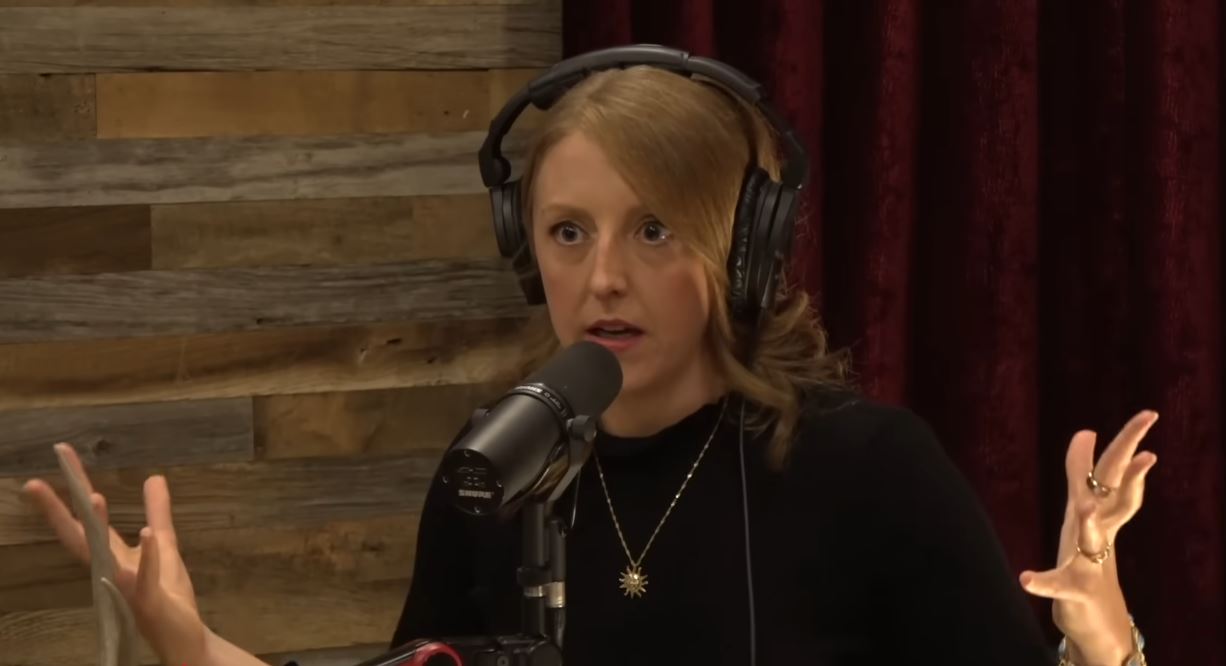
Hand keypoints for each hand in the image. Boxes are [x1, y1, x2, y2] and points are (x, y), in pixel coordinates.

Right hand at [21, 443, 207, 665]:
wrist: (183, 636)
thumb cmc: (167, 593)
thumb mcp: (166, 545)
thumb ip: (158, 512)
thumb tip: (154, 478)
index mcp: (113, 554)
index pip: (87, 520)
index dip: (74, 490)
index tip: (61, 455)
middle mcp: (111, 569)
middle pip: (81, 536)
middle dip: (58, 511)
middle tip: (34, 483)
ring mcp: (127, 586)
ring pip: (107, 555)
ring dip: (99, 528)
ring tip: (92, 497)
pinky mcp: (150, 600)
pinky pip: (145, 577)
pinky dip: (146, 557)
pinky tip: (146, 536)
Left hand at [1019, 410, 1158, 665]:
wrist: (1094, 613)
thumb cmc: (1086, 552)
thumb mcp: (1082, 507)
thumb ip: (1081, 470)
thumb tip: (1085, 431)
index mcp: (1099, 511)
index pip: (1116, 473)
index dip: (1129, 444)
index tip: (1148, 415)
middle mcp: (1100, 533)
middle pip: (1118, 496)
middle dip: (1130, 469)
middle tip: (1148, 449)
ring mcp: (1089, 562)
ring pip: (1093, 540)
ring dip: (1090, 524)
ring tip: (1084, 509)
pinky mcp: (1074, 591)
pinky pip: (1059, 586)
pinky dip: (1043, 582)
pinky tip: (1026, 578)